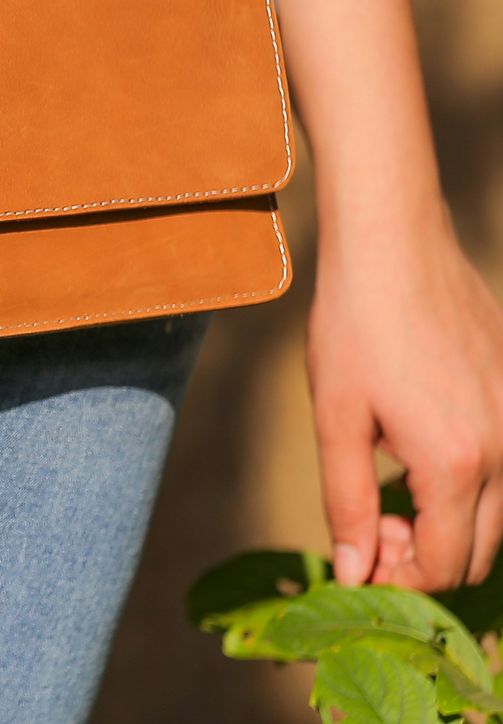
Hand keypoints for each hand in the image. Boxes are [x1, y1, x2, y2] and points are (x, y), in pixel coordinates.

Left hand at [308, 200, 502, 590]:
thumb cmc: (355, 325)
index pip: (444, 566)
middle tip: (373, 522)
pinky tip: (416, 445)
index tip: (360, 554)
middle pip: (479, 552)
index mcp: (456, 464)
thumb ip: (347, 503)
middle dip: (425, 556)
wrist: (393, 246)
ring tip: (390, 482)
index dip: (397, 576)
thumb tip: (353, 572)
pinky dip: (468, 481)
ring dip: (449, 521)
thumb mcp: (335, 418)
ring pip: (497, 515)